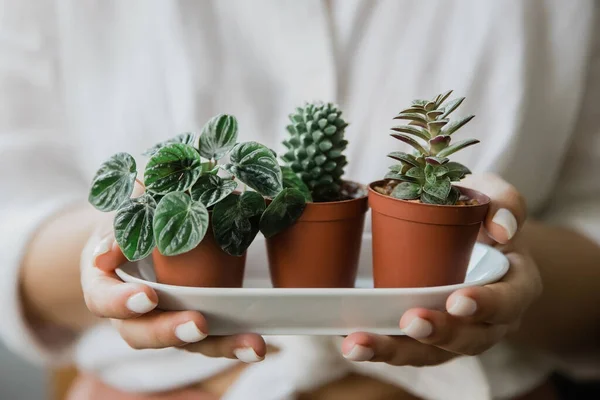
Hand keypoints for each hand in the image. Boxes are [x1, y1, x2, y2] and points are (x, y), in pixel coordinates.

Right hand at [80, 215, 265, 363]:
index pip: (102, 300)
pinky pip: (210, 339)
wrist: (143, 235)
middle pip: (142, 334)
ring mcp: (163, 322)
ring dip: (218, 346)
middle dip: (171, 332)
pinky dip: (233, 342)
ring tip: (250, 344)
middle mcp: (130, 314)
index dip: (121, 303)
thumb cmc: (129, 222)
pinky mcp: (191, 323)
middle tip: (199, 325)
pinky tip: (257, 343)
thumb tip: (108, 252)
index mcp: (104, 285)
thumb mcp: (123, 213)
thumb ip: (121, 223)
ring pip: (184, 343)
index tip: (147, 297)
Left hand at [341, 174, 541, 364]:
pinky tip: (347, 342)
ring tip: (359, 344)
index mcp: (514, 286)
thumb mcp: (492, 195)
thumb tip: (502, 228)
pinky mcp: (423, 338)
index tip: (457, 300)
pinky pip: (402, 348)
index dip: (486, 305)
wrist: (455, 231)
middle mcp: (490, 321)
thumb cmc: (476, 212)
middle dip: (439, 333)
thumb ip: (505, 202)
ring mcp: (455, 333)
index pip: (508, 302)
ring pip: (429, 353)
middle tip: (411, 320)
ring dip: (394, 351)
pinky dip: (375, 346)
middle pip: (470, 340)